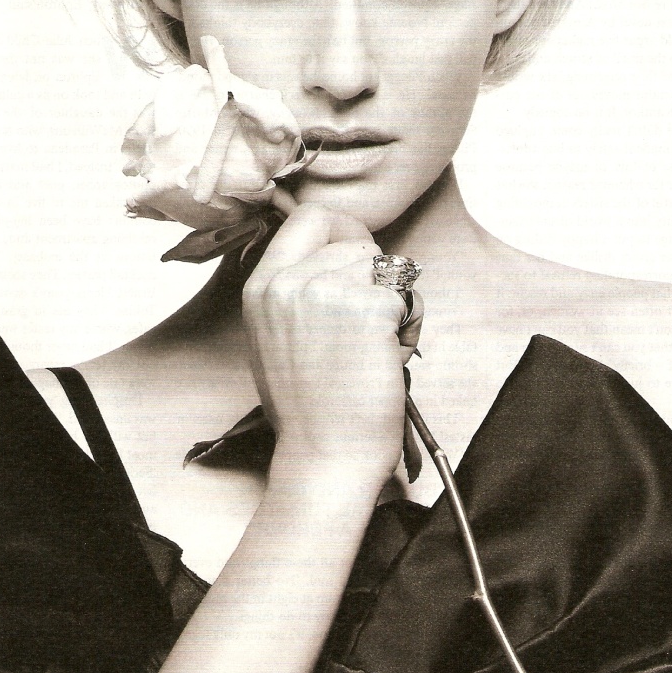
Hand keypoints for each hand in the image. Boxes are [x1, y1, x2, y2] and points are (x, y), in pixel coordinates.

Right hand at [242, 205, 421, 487]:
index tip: (360, 256)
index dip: (344, 229)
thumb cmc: (309, 409)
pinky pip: (408, 295)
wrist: (325, 455)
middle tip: (373, 316)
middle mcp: (288, 282)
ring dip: (394, 301)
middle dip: (375, 271)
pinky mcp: (367, 309)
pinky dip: (410, 325)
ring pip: (387, 267)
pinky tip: (389, 358)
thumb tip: (338, 257)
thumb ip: (295, 292)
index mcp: (261, 286)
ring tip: (376, 347)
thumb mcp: (275, 338)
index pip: (309, 217)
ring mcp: (327, 292)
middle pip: (356, 239)